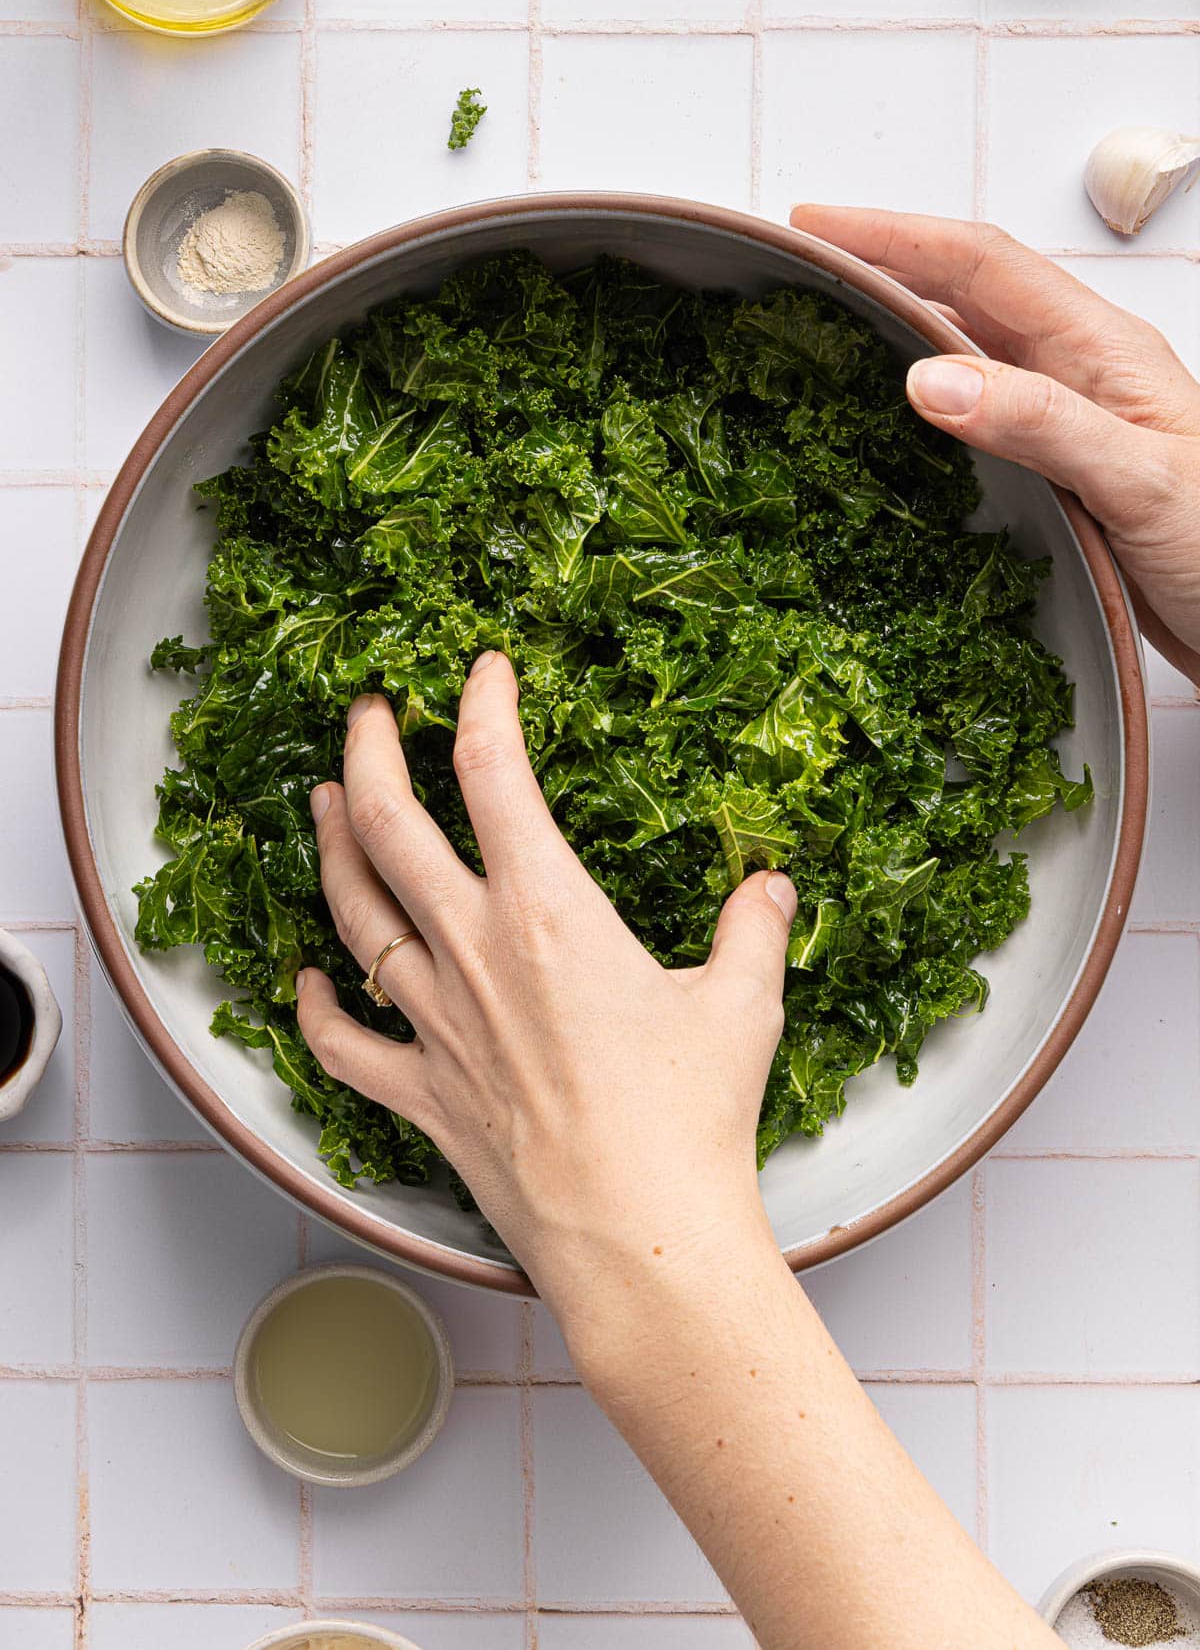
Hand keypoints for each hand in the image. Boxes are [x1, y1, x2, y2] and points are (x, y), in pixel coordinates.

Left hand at [295, 652, 793, 1310]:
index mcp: (549, 912)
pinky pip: (344, 1044)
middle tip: (365, 712)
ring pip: (353, 916)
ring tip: (320, 803)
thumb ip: (752, 930)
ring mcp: (436, 1024)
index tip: (484, 670)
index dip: (482, 706)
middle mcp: (474, 953)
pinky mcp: (422, 1096)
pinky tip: (299, 982)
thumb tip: (770, 888)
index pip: (493, 774)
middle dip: (368, 753)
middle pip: (388, 826)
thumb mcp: (743, 1005)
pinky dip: (311, 1009)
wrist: (641, 1240)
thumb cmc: (691, 1121)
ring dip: (329, 850)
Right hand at [791, 205, 1199, 684]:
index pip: (983, 264)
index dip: (896, 236)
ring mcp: (1068, 419)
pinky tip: (886, 416)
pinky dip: (921, 398)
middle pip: (966, 291)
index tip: (819, 224)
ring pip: (967, 348)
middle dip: (883, 263)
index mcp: (1102, 349)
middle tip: (804, 264)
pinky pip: (975, 413)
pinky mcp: (1058, 470)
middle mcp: (1081, 372)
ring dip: (897, 324)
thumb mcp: (1138, 479)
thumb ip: (1038, 424)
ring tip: (827, 323)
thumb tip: (928, 380)